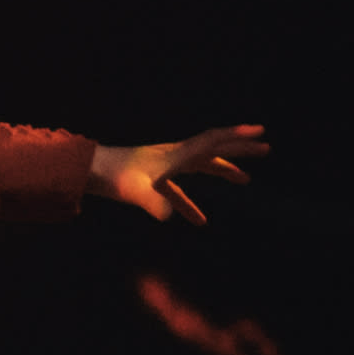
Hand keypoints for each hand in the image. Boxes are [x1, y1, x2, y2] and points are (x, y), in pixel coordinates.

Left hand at [91, 125, 268, 223]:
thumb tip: (169, 215)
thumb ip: (154, 202)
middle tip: (265, 148)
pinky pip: (179, 190)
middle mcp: (173, 156)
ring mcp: (163, 166)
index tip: (260, 133)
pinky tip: (200, 221)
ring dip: (223, 171)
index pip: (212, 142)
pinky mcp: (152, 179)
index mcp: (176, 155)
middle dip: (240, 150)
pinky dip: (191, 203)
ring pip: (200, 166)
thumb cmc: (112, 178)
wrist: (88, 171)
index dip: (237, 137)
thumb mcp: (136, 191)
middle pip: (213, 150)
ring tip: (245, 179)